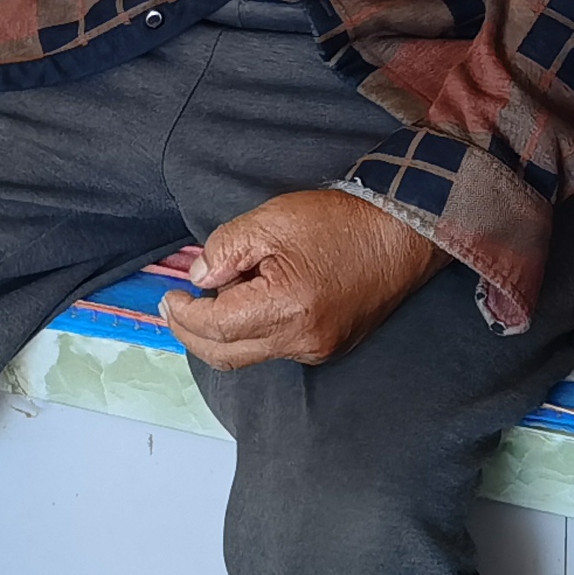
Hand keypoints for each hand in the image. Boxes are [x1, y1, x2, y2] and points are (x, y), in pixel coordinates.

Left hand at [162, 188, 442, 371]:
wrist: (403, 234)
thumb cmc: (342, 221)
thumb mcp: (273, 219)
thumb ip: (226, 249)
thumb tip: (200, 278)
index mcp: (287, 308)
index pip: (216, 327)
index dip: (184, 314)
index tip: (170, 296)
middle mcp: (302, 341)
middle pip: (226, 355)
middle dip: (192, 334)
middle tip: (175, 307)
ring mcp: (318, 350)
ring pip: (250, 355)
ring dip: (221, 334)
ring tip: (212, 297)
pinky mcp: (329, 347)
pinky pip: (275, 348)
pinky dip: (251, 331)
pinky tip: (248, 303)